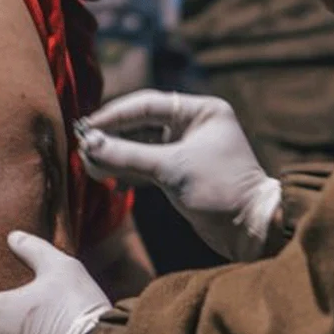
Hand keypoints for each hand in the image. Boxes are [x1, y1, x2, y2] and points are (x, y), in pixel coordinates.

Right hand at [77, 91, 282, 261]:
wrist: (249, 229)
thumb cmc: (220, 191)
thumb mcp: (171, 169)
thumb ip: (127, 156)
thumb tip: (89, 146)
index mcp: (201, 111)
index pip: (148, 104)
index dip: (115, 115)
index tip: (87, 127)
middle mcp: (195, 124)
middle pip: (142, 123)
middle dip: (113, 136)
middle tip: (84, 147)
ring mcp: (188, 148)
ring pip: (143, 145)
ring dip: (118, 155)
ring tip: (91, 165)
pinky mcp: (182, 172)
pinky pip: (148, 164)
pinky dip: (129, 171)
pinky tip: (109, 180)